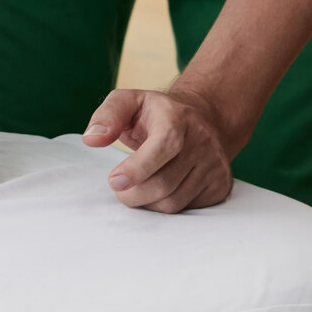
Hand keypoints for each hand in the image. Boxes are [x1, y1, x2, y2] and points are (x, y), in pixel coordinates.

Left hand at [81, 87, 237, 213]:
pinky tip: (160, 190)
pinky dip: (165, 206)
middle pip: (164, 183)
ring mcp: (214, 165)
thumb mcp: (129, 101)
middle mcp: (201, 141)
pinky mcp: (220, 185)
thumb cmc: (156, 113)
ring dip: (147, 203)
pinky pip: (187, 209)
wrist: (204, 118)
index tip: (114, 181)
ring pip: (174, 202)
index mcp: (176, 118)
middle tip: (119, 188)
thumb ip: (107, 116)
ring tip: (137, 188)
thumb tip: (91, 138)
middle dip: (133, 194)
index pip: (164, 145)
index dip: (138, 168)